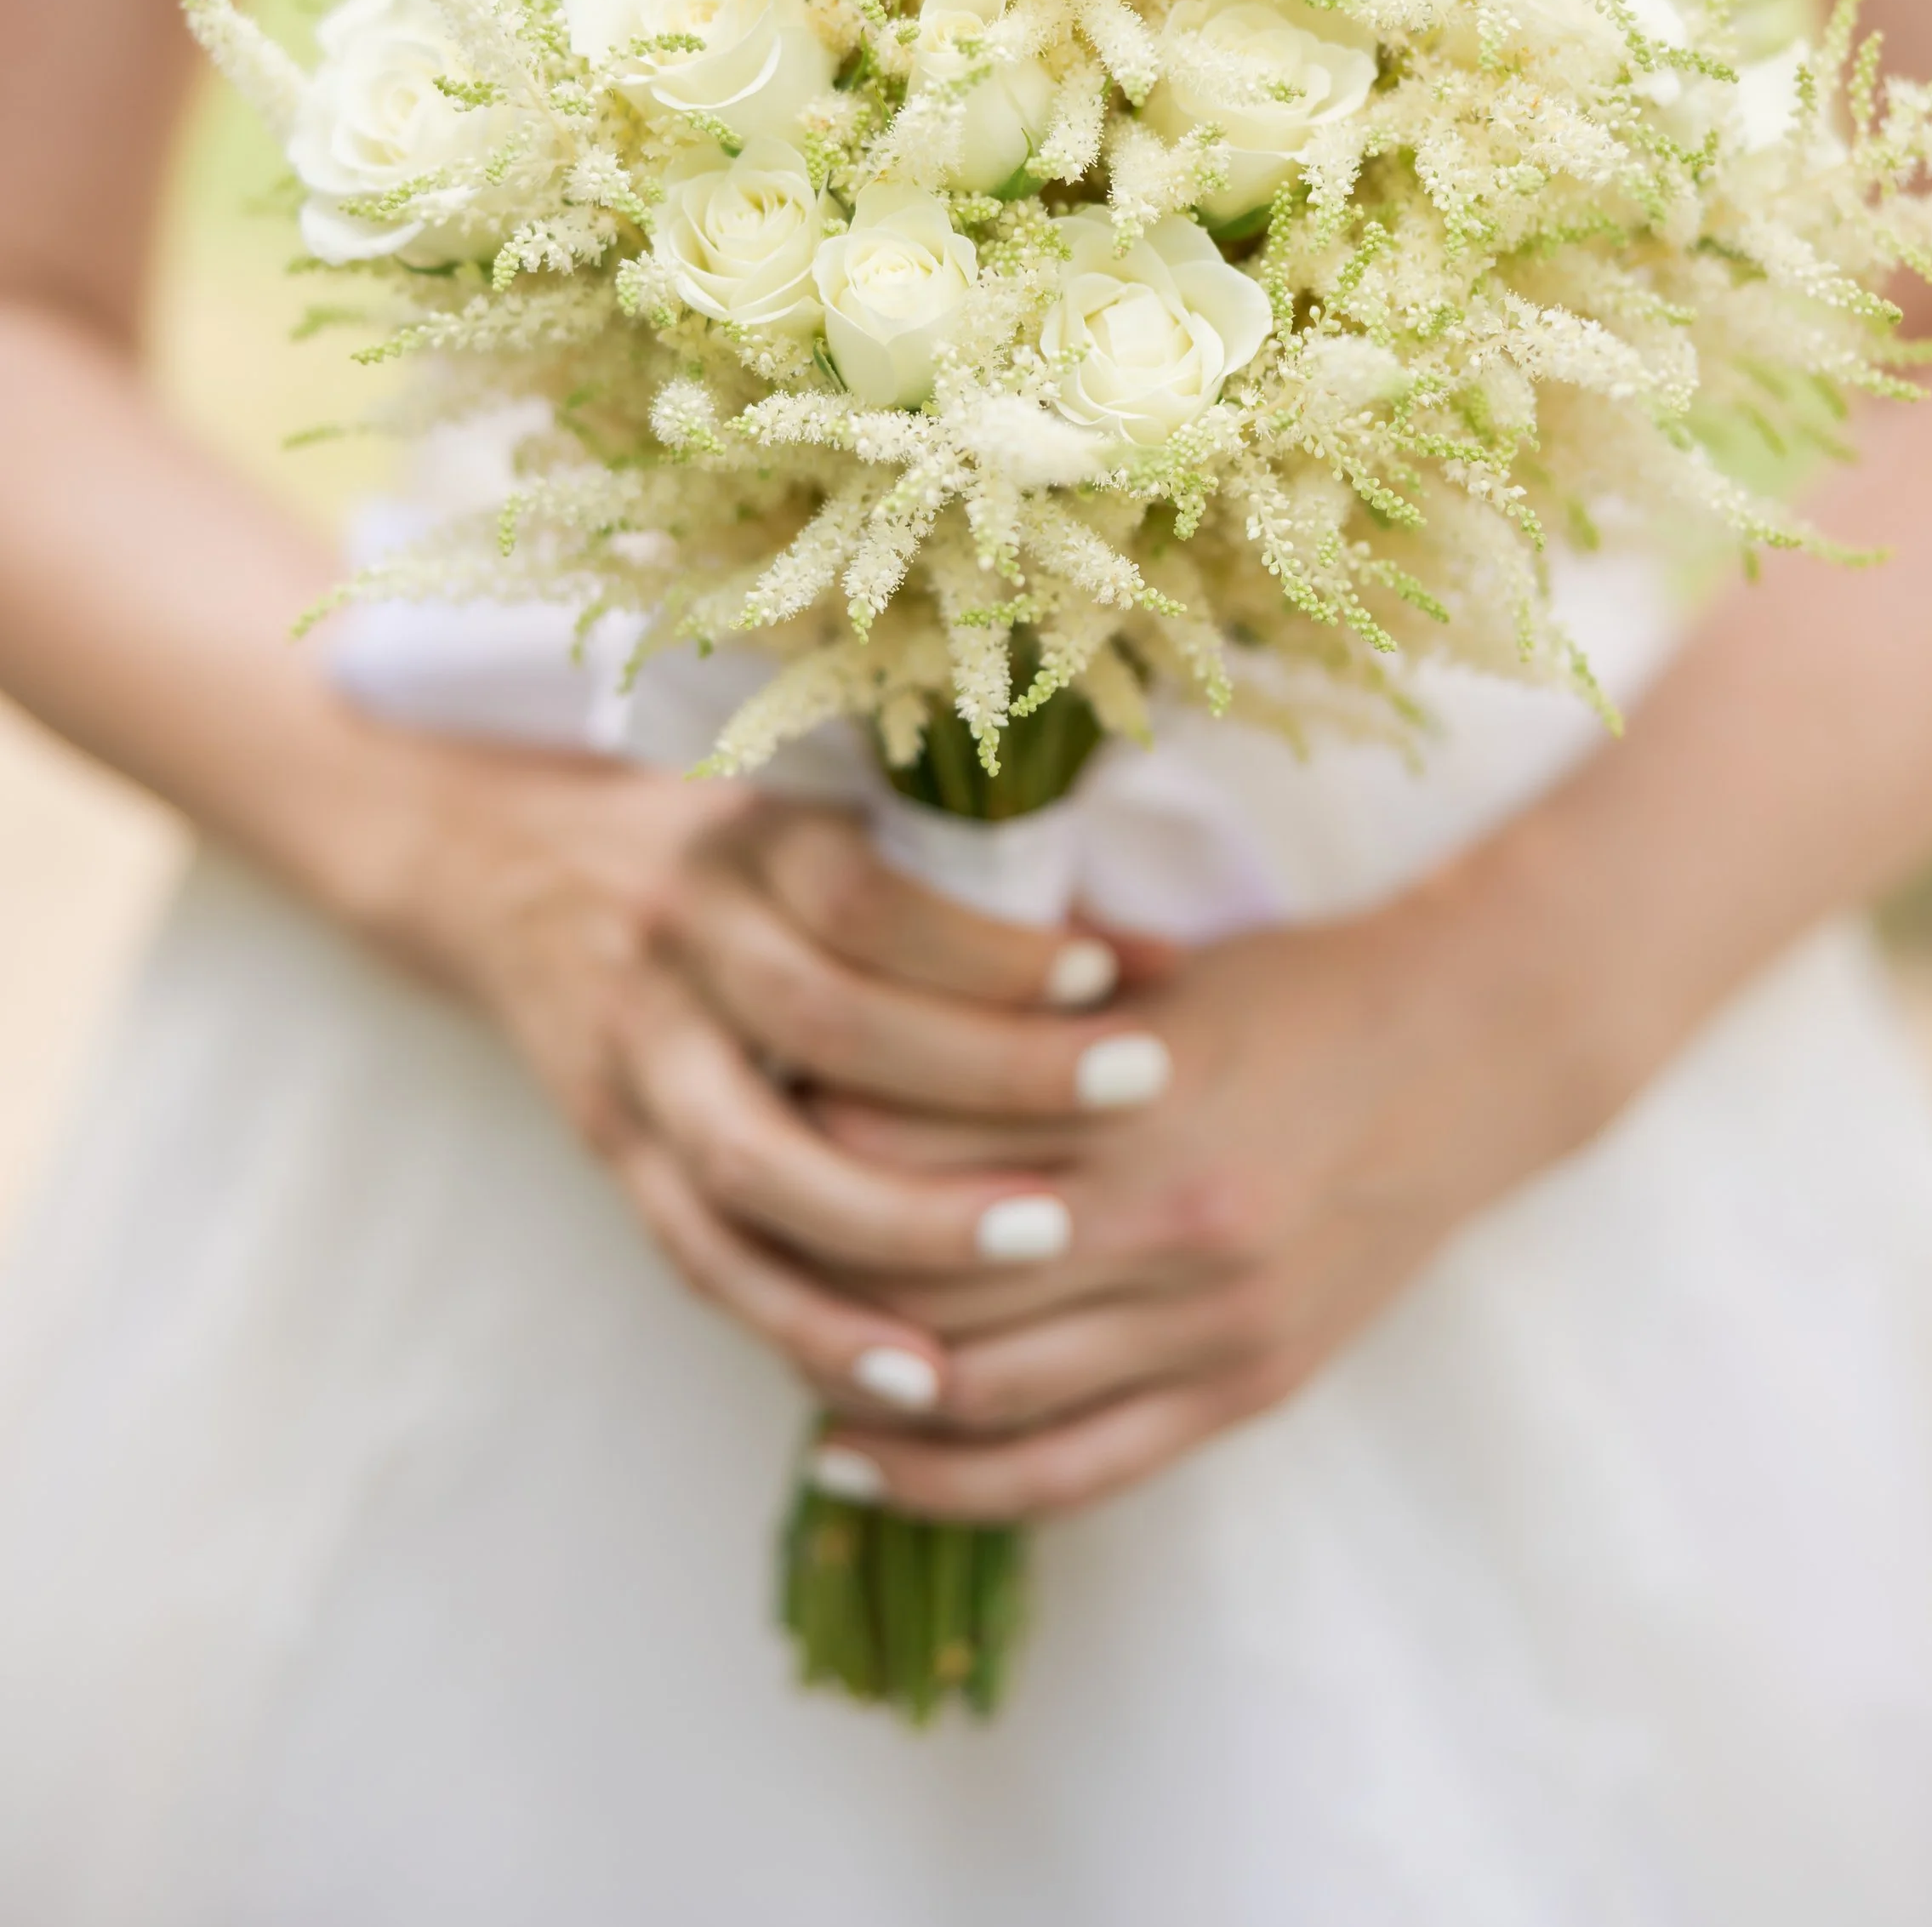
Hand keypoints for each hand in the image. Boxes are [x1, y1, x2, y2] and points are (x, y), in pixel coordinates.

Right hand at [353, 730, 1165, 1415]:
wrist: (500, 872)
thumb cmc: (723, 847)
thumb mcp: (821, 821)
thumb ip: (969, 880)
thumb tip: (1165, 954)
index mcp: (746, 845)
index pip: (875, 895)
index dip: (994, 940)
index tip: (1117, 976)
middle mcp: (680, 947)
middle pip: (831, 1024)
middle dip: (990, 1070)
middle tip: (1136, 1095)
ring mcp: (636, 1060)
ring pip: (761, 1165)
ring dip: (905, 1222)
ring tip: (1046, 1242)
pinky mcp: (611, 1157)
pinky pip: (709, 1260)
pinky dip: (810, 1324)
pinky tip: (918, 1376)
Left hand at [798, 831, 1640, 1518]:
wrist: (1468, 1052)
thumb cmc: (1292, 986)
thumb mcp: (1153, 969)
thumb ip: (1015, 1013)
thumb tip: (845, 1043)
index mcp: (1138, 1088)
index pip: (919, 1138)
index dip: (815, 1136)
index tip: (753, 1117)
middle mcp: (1173, 1216)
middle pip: (931, 1273)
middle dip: (814, 1267)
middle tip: (738, 1242)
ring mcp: (1213, 1320)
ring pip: (988, 1388)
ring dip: (862, 1383)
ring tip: (779, 1353)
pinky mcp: (1246, 1387)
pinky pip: (1074, 1469)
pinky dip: (953, 1480)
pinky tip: (862, 1457)